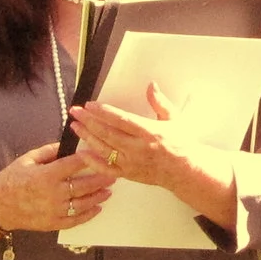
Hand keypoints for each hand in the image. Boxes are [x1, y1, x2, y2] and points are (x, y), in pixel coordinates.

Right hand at [0, 141, 118, 233]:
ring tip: (109, 191)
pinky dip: (89, 214)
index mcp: (47, 175)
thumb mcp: (29, 159)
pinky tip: (98, 208)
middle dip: (101, 179)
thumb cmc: (13, 178)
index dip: (90, 158)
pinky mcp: (53, 223)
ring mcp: (54, 210)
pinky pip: (75, 220)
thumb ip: (50, 150)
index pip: (74, 164)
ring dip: (98, 196)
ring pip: (83, 204)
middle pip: (83, 185)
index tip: (102, 154)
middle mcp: (53, 194)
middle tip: (114, 174)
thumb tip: (69, 143)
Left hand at [69, 84, 197, 190]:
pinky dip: (93, 161)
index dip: (103, 112)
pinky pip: (106, 168)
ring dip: (87, 137)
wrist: (185, 170)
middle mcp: (138, 148)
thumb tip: (151, 86)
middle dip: (88, 121)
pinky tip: (82, 152)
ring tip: (74, 126)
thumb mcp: (174, 118)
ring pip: (104, 149)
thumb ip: (159, 102)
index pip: (121, 120)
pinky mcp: (128, 174)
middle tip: (75, 112)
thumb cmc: (180, 143)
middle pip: (107, 133)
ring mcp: (132, 163)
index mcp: (149, 132)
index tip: (89, 105)